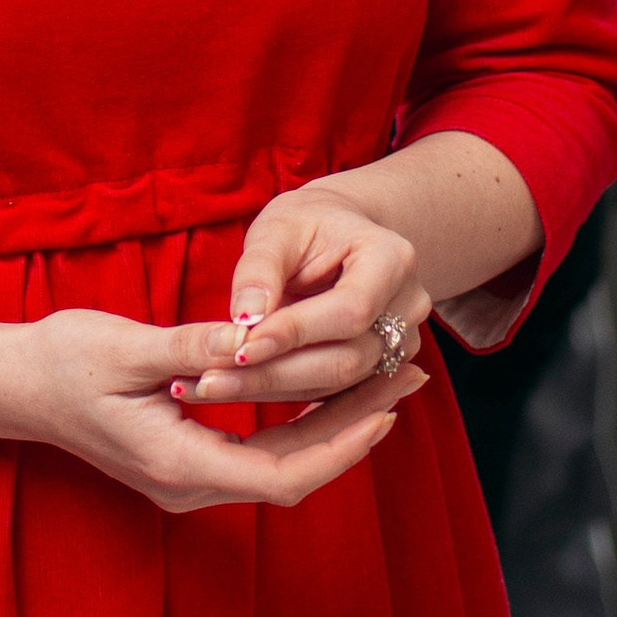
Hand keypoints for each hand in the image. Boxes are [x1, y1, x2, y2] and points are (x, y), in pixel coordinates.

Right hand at [2, 301, 426, 514]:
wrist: (13, 386)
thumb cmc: (61, 361)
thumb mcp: (126, 347)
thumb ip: (192, 348)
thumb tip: (252, 337)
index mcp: (175, 462)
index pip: (280, 474)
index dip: (340, 449)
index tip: (385, 413)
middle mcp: (186, 484)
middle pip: (292, 473)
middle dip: (353, 430)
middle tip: (407, 380)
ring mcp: (186, 478)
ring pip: (279, 465)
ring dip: (332, 427)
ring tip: (384, 382)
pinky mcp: (186, 461)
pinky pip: (259, 453)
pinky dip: (299, 425)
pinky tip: (327, 392)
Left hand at [175, 177, 430, 411]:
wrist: (339, 234)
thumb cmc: (308, 224)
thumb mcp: (279, 227)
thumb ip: (261, 270)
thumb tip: (244, 319)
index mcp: (392, 259)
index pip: (350, 310)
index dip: (295, 333)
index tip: (238, 346)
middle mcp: (408, 307)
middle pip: (347, 358)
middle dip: (274, 372)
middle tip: (208, 380)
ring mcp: (400, 344)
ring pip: (337, 384)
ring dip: (268, 389)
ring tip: (208, 387)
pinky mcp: (378, 371)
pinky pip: (330, 393)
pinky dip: (278, 393)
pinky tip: (231, 390)